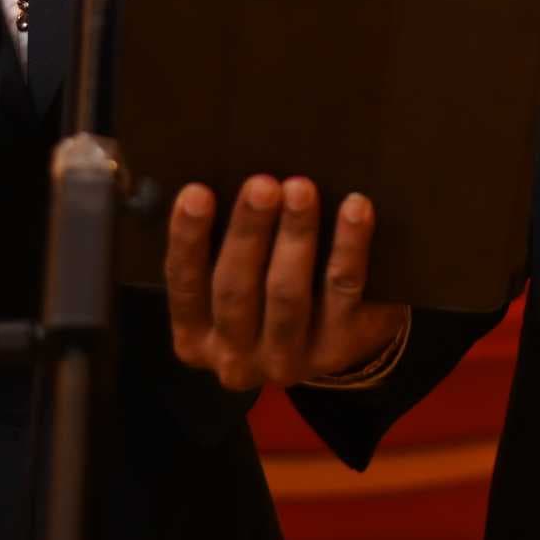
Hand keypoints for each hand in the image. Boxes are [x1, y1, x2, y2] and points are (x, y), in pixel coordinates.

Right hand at [162, 176, 411, 391]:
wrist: (339, 336)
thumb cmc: (270, 287)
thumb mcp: (237, 278)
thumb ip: (222, 244)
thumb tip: (224, 179)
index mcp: (195, 337)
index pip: (184, 283)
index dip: (188, 237)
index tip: (196, 192)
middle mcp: (234, 359)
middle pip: (235, 289)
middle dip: (248, 232)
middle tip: (261, 184)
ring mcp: (285, 361)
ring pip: (286, 294)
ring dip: (294, 236)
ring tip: (300, 188)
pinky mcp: (337, 349)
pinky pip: (342, 291)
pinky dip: (349, 246)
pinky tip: (355, 208)